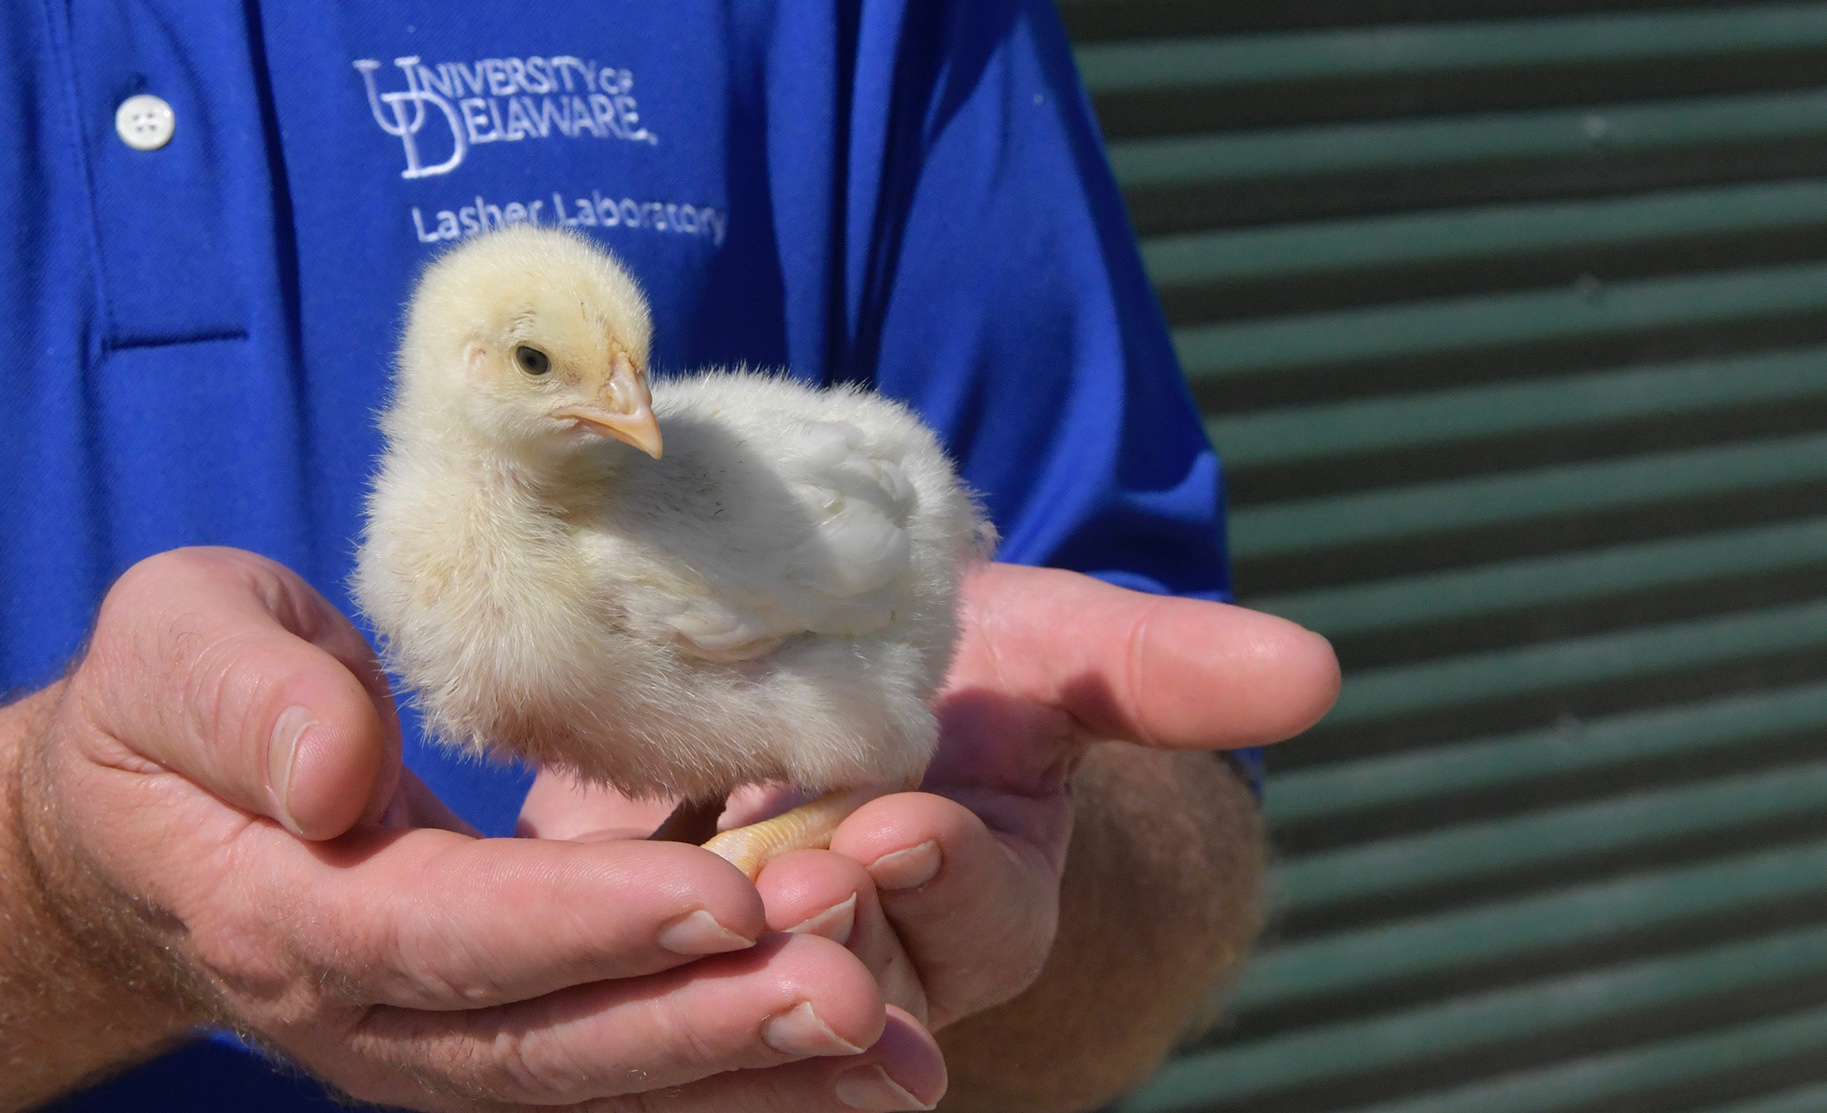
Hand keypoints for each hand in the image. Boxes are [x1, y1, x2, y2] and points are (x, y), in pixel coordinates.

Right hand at [21, 547, 946, 1111]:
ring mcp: (428, 1051)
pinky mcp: (489, 1044)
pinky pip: (619, 1077)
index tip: (721, 894)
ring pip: (597, 1086)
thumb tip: (334, 774)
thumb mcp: (173, 646)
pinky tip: (862, 1062)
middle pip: (544, 1044)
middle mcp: (364, 1018)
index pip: (440, 932)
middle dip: (704, 1028)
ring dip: (747, 1078)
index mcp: (279, 912)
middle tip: (856, 999)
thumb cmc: (167, 707)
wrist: (139, 827)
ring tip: (895, 1055)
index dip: (581, 926)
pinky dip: (736, 1081)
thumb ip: (242, 700)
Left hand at [521, 563, 1338, 1035]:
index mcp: (976, 898)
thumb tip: (1316, 670)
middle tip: (781, 881)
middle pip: (842, 973)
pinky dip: (577, 943)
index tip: (899, 827)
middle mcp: (865, 954)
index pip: (972, 913)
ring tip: (678, 897)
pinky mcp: (624, 931)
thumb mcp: (1050, 643)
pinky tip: (532, 922)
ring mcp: (740, 956)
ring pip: (720, 988)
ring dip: (705, 958)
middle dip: (816, 935)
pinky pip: (603, 963)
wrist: (805, 663)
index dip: (939, 876)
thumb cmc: (950, 657)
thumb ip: (1160, 665)